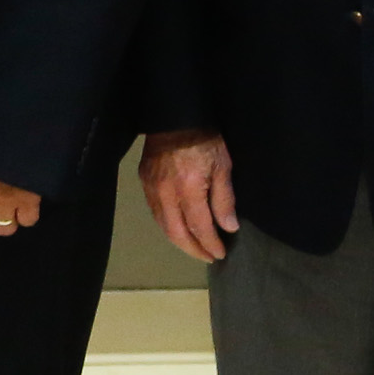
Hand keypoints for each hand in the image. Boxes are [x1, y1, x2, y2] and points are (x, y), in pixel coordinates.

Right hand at [140, 131, 237, 263]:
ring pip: (163, 226)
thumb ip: (224, 200)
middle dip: (194, 249)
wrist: (175, 117)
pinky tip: (178, 228)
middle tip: (208, 257)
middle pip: (177, 233)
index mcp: (189, 189)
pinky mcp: (144, 182)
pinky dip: (168, 226)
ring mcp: (152, 188)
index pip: (199, 227)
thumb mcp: (223, 167)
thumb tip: (229, 227)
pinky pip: (155, 212)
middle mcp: (167, 193)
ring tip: (195, 247)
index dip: (210, 244)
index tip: (219, 253)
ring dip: (180, 241)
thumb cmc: (205, 140)